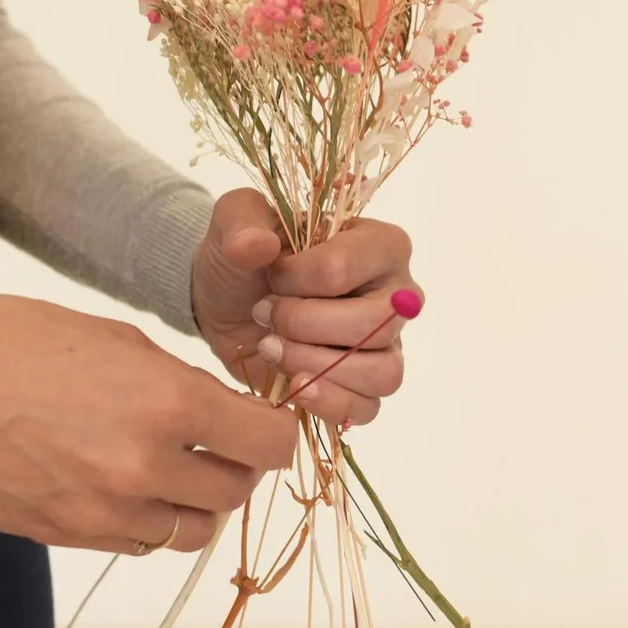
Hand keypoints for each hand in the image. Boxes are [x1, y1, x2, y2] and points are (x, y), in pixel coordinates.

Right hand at [0, 290, 295, 554]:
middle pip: (237, 492)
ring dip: (195, 502)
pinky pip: (138, 544)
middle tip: (218, 441)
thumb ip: (181, 384)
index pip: (269, 444)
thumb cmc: (14, 341)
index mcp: (168, 404)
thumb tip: (226, 414)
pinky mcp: (65, 536)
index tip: (264, 420)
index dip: (276, 431)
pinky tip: (124, 484)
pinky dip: (147, 520)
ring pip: (192, 531)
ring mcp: (102, 511)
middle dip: (237, 465)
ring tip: (171, 467)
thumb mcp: (120, 340)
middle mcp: (143, 467)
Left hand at [191, 189, 418, 427]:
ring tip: (274, 349)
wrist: (229, 303)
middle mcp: (398, 296)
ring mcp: (388, 345)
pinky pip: (369, 408)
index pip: (344, 269)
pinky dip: (328, 403)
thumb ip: (241, 221)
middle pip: (373, 325)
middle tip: (266, 315)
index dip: (295, 278)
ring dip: (317, 365)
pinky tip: (294, 385)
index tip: (271, 275)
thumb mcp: (235, 219)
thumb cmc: (248, 256)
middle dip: (305, 325)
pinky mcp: (367, 386)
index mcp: (380, 244)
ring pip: (382, 372)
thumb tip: (254, 245)